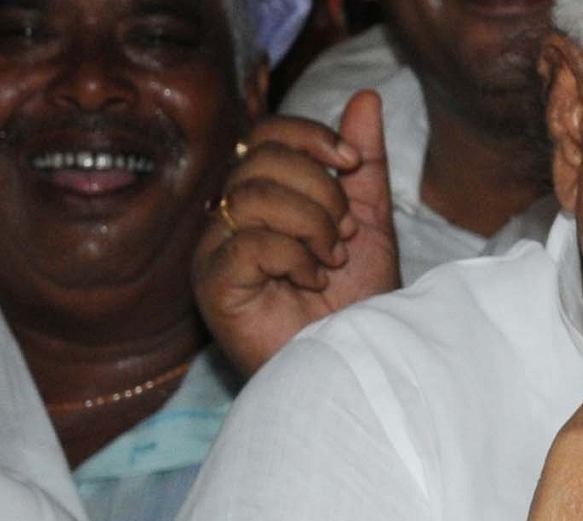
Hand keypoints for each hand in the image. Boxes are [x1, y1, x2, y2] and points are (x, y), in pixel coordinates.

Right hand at [192, 92, 400, 376]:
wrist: (353, 361)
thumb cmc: (355, 304)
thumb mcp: (371, 222)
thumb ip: (364, 164)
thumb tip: (365, 98)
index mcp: (261, 197)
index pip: (267, 134)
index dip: (309, 137)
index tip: (352, 164)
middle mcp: (229, 219)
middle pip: (262, 160)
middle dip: (319, 192)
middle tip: (345, 236)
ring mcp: (215, 252)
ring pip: (253, 197)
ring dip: (310, 226)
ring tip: (332, 261)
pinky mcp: (212, 286)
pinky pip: (246, 243)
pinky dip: (292, 257)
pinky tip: (312, 283)